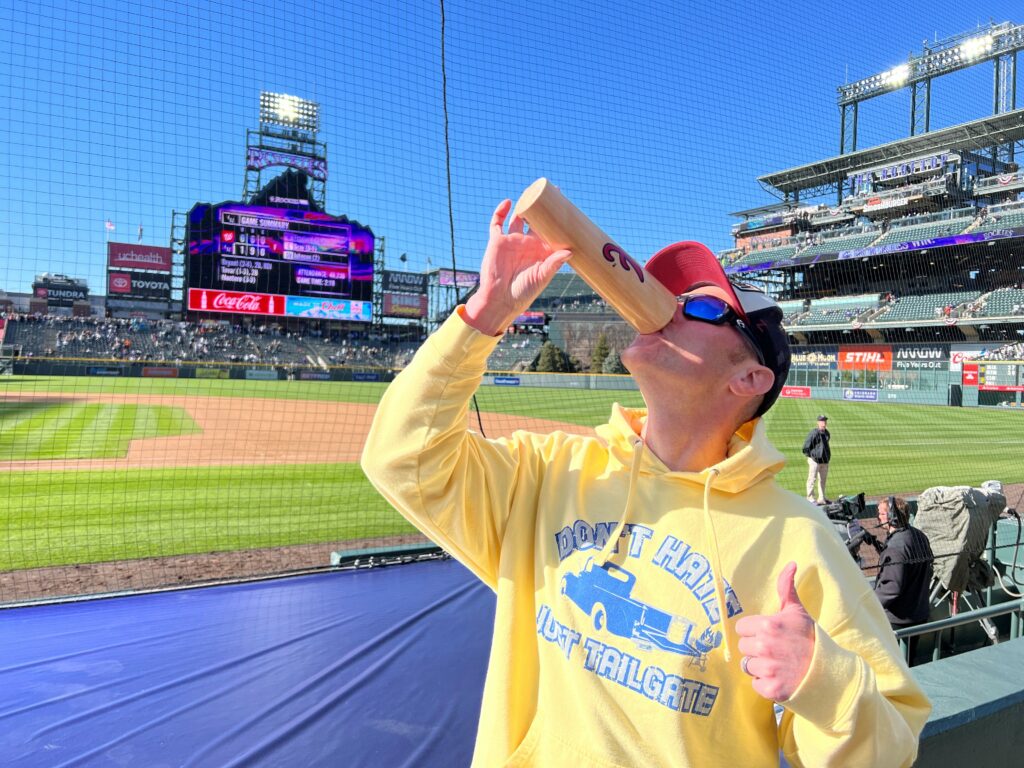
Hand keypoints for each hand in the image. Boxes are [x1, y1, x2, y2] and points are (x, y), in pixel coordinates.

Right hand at [463, 199, 570, 334]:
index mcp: (540, 251)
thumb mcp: (542, 277)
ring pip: (518, 218)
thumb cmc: (523, 292)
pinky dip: (500, 211)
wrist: (500, 299)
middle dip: (542, 207)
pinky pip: (497, 223)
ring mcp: (512, 241)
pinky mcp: (497, 241)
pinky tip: (507, 202)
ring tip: (530, 194)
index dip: (557, 218)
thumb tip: (569, 251)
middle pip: (536, 220)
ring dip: (523, 206)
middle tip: (551, 192)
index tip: (566, 205)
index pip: (551, 230)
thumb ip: (554, 263)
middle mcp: (527, 244)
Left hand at [735, 561, 815, 701]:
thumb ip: (786, 587)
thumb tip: (791, 563)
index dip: (753, 631)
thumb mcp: (798, 611)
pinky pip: (755, 684)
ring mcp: (768, 669)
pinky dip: (765, 684)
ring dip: (760, 667)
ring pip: (748, 666)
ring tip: (778, 665)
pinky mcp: (771, 689)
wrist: (830, 672)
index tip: (768, 635)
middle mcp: (765, 646)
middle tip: (775, 650)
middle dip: (755, 649)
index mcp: (768, 625)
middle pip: (743, 647)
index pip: (742, 628)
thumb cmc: (811, 639)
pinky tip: (780, 678)